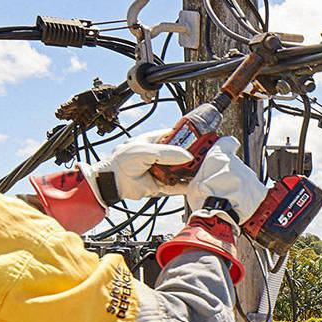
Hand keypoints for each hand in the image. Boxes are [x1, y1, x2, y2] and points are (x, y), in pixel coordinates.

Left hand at [93, 133, 253, 211]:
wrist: (113, 181)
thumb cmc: (122, 161)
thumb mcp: (145, 150)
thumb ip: (166, 153)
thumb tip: (186, 156)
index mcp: (157, 140)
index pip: (178, 136)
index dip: (191, 137)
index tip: (203, 138)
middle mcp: (161, 155)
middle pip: (184, 154)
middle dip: (195, 156)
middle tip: (208, 156)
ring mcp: (163, 170)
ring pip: (183, 170)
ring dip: (193, 171)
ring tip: (205, 169)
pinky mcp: (162, 185)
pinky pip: (178, 185)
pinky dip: (187, 185)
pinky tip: (197, 184)